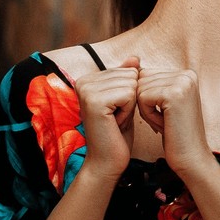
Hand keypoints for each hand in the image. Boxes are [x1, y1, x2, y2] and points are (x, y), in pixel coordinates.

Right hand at [74, 55, 140, 181]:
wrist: (107, 162)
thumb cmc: (116, 133)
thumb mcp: (124, 101)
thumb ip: (126, 78)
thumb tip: (135, 57)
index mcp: (88, 79)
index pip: (128, 71)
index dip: (129, 94)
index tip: (116, 111)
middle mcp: (83, 81)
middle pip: (130, 75)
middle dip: (131, 99)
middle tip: (116, 118)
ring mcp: (87, 90)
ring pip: (131, 84)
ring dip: (130, 106)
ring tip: (115, 121)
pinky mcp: (94, 100)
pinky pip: (129, 94)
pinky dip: (128, 111)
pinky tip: (115, 123)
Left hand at [136, 67, 214, 178]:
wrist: (191, 158)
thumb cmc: (175, 134)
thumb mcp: (164, 104)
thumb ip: (153, 83)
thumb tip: (131, 64)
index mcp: (186, 74)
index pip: (147, 75)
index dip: (147, 98)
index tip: (166, 114)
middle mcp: (187, 74)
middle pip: (142, 80)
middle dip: (146, 103)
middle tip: (166, 120)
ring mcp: (182, 82)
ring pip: (140, 89)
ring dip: (146, 110)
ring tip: (166, 122)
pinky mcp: (174, 94)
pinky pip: (142, 98)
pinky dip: (147, 115)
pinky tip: (164, 124)